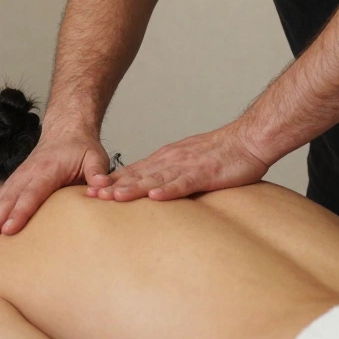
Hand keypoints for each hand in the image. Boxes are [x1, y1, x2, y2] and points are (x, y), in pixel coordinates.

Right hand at [0, 124, 110, 244]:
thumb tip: (102, 187)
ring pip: (0, 199)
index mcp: (47, 169)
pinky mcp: (15, 182)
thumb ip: (97, 173)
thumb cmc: (81, 148)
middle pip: (9, 199)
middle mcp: (28, 173)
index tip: (9, 229)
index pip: (32, 193)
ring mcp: (19, 177)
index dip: (20, 212)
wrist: (66, 130)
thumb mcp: (95, 157)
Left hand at [85, 122, 269, 200]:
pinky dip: (169, 190)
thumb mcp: (188, 163)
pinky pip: (184, 183)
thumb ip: (170, 175)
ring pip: (155, 179)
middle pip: (137, 175)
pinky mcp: (204, 173)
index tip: (91, 190)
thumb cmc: (221, 154)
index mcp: (166, 159)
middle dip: (113, 185)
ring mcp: (187, 167)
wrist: (247, 140)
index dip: (111, 181)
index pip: (133, 172)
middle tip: (91, 195)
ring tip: (114, 197)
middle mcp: (171, 161)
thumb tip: (152, 192)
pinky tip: (155, 197)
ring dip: (134, 188)